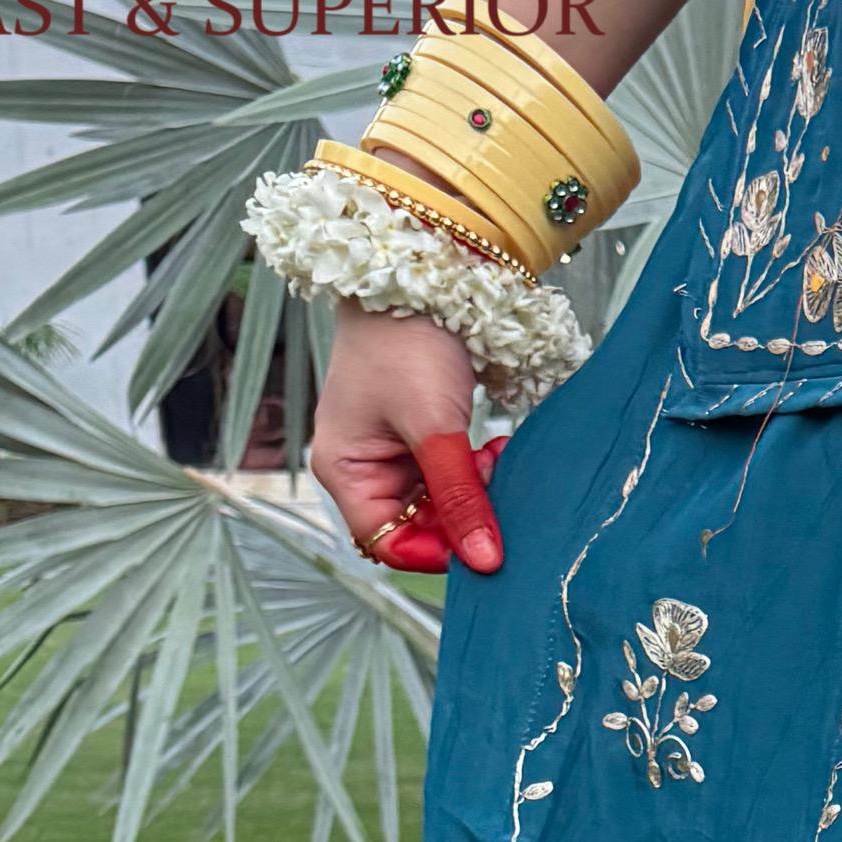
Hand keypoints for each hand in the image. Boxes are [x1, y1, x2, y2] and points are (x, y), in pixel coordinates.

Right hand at [310, 303, 504, 574]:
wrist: (417, 278)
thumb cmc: (407, 346)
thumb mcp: (435, 427)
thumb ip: (459, 496)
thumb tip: (484, 563)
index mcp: (346, 472)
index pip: (389, 544)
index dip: (436, 552)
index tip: (484, 540)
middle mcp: (363, 468)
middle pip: (418, 526)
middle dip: (462, 514)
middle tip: (495, 483)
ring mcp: (392, 453)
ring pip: (441, 503)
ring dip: (475, 491)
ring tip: (496, 456)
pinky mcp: (420, 438)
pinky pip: (452, 477)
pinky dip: (477, 470)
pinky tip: (496, 447)